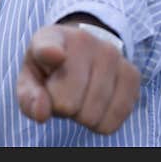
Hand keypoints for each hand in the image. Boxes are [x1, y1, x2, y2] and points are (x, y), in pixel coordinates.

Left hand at [16, 24, 139, 134]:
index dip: (50, 53)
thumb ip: (29, 98)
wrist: (81, 54)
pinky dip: (102, 122)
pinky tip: (96, 104)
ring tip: (79, 97)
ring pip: (93, 114)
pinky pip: (114, 119)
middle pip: (68, 103)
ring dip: (82, 116)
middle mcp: (82, 40)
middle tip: (62, 94)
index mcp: (49, 38)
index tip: (55, 55)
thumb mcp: (30, 80)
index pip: (49, 47)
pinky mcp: (132, 73)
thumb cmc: (50, 71)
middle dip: (61, 110)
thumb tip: (42, 112)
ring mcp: (111, 54)